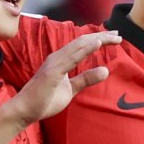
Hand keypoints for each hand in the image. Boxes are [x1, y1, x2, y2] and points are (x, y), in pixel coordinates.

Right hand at [7, 31, 121, 124]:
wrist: (25, 110)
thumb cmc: (44, 100)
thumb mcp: (71, 89)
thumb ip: (86, 79)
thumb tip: (105, 70)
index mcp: (61, 60)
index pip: (83, 45)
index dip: (99, 39)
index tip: (114, 37)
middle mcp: (58, 57)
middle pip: (83, 42)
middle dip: (102, 36)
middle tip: (118, 34)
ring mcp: (54, 63)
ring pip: (79, 45)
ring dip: (98, 39)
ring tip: (113, 37)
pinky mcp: (53, 72)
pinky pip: (72, 58)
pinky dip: (85, 49)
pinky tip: (98, 44)